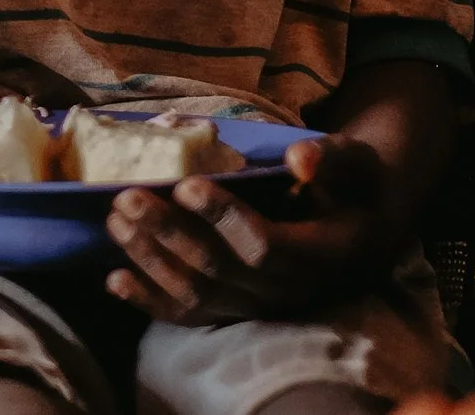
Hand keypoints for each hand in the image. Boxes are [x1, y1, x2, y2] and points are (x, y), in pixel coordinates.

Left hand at [104, 135, 395, 323]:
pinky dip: (150, 301)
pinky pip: (190, 314)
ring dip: (150, 260)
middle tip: (127, 197)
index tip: (185, 184)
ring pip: (197, 294)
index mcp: (319, 254)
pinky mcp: (236, 309)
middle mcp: (287, 290)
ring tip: (114, 221)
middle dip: (169, 232)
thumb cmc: (353, 185)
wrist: (361, 227)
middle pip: (218, 269)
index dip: (223, 217)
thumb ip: (330, 158)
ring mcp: (258, 306)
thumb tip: (299, 159)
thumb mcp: (355, 162)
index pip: (264, 244)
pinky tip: (114, 280)